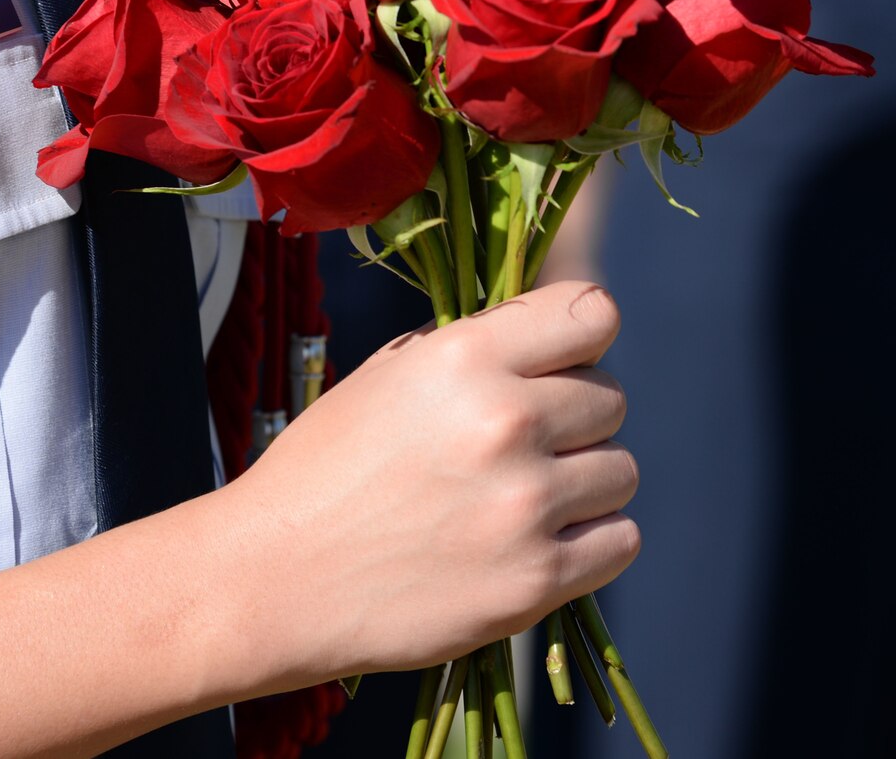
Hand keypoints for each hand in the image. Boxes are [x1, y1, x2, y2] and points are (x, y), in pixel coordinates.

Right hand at [217, 280, 638, 685]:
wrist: (274, 580)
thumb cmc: (326, 469)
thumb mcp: (390, 375)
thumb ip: (477, 350)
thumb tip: (553, 339)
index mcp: (465, 358)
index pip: (594, 314)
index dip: (581, 339)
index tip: (561, 362)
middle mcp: (505, 422)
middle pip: (611, 398)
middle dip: (574, 419)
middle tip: (520, 448)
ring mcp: (525, 505)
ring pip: (621, 470)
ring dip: (584, 483)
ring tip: (522, 500)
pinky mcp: (536, 580)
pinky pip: (622, 540)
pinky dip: (591, 542)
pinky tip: (539, 542)